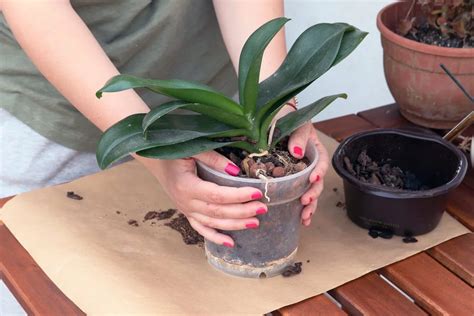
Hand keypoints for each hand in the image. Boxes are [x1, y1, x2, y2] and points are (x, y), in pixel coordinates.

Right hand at [138, 153, 266, 247]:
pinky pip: (201, 229)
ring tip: (255, 222)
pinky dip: (215, 237)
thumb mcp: (192, 150)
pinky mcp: (187, 213)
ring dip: (235, 225)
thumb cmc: (174, 152)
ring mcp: (186, 210)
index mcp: (186, 186)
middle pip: (217, 212)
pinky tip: (230, 243)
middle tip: (263, 208)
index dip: (237, 196)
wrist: (155, 161)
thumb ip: (213, 159)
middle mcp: (186, 202)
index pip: (217, 195)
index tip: (257, 192)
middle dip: (242, 212)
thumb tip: (235, 171)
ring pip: (212, 223)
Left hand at [278, 104, 329, 226]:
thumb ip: (298, 136)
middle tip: (305, 202)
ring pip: (307, 192)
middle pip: (316, 182)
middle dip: (313, 194)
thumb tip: (296, 151)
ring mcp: (298, 173)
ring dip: (309, 206)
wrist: (272, 118)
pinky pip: (294, 194)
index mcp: (313, 150)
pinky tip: (298, 220)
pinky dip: (296, 208)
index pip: (321, 162)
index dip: (319, 171)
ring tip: (305, 218)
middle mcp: (308, 164)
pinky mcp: (286, 180)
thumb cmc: (286, 117)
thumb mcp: (296, 122)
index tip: (313, 178)